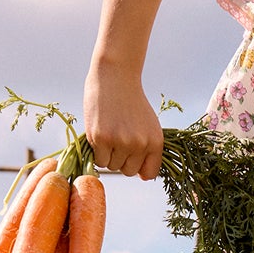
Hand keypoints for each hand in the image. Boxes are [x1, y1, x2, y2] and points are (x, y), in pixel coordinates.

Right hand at [83, 62, 164, 180]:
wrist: (115, 76)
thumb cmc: (131, 102)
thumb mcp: (148, 125)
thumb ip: (148, 149)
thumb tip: (141, 176)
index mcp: (155, 142)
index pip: (149, 174)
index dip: (138, 168)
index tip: (131, 158)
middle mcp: (140, 144)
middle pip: (128, 171)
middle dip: (121, 160)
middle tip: (117, 140)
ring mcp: (121, 142)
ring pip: (113, 166)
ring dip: (108, 154)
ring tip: (109, 133)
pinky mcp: (102, 138)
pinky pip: (99, 161)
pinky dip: (97, 152)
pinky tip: (100, 134)